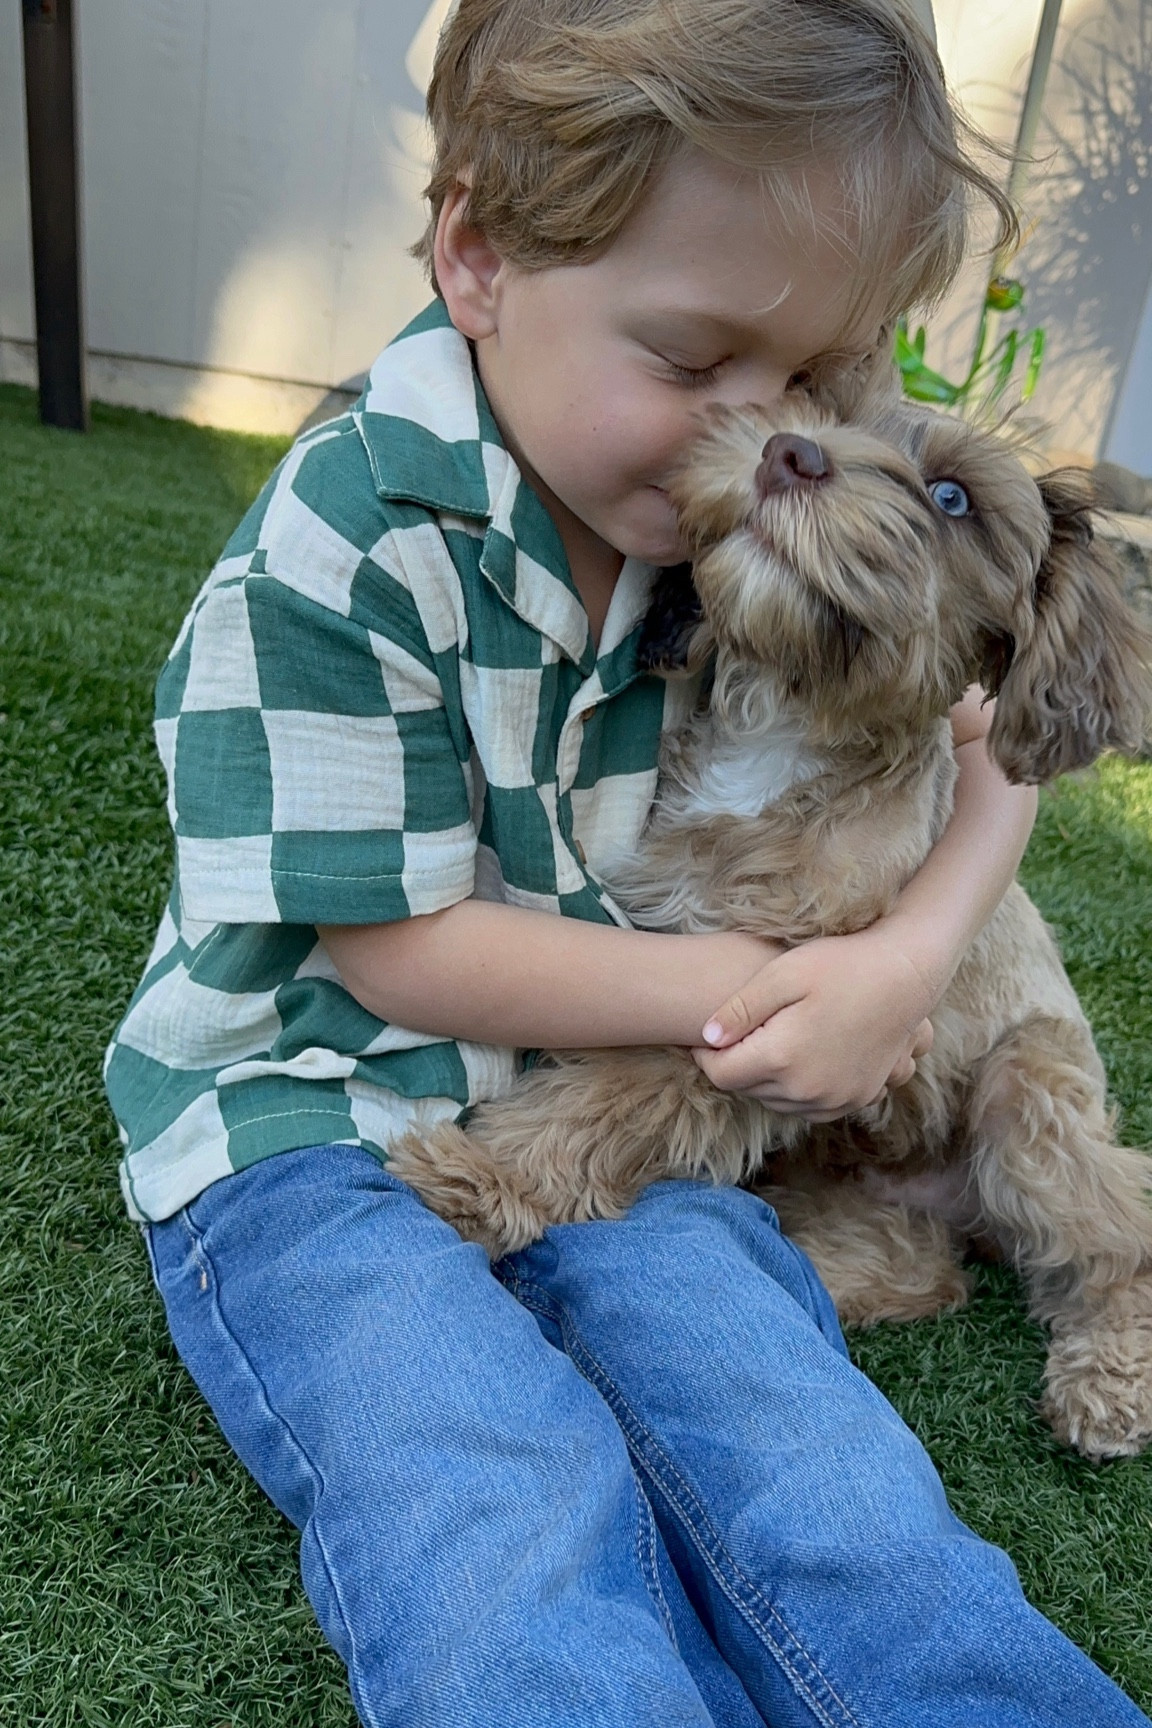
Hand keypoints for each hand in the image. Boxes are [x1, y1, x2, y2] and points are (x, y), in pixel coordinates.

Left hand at [691, 926, 939, 1119]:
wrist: (905, 975)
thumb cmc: (841, 965)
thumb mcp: (783, 974)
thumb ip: (740, 1009)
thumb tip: (706, 1037)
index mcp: (782, 1057)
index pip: (721, 1075)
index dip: (707, 1055)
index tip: (709, 1034)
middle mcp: (807, 1089)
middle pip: (747, 1090)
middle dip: (736, 1064)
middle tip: (741, 1032)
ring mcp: (836, 1099)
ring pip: (776, 1102)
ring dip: (765, 1079)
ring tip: (770, 1041)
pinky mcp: (856, 1099)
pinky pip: (809, 1108)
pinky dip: (795, 1089)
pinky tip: (799, 1058)